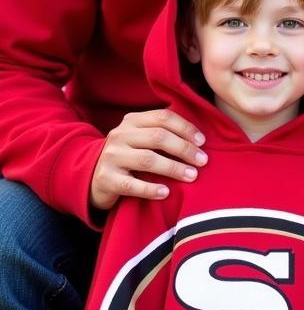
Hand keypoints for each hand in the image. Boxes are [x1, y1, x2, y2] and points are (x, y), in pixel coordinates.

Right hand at [90, 108, 206, 210]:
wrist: (95, 177)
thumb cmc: (131, 156)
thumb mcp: (143, 138)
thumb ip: (164, 132)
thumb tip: (200, 139)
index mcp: (132, 121)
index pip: (163, 117)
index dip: (186, 128)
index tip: (202, 142)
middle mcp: (119, 135)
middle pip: (158, 137)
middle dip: (184, 149)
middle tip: (202, 161)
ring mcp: (111, 157)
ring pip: (147, 159)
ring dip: (173, 168)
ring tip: (192, 176)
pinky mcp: (106, 179)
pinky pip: (131, 184)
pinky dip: (150, 189)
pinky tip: (166, 192)